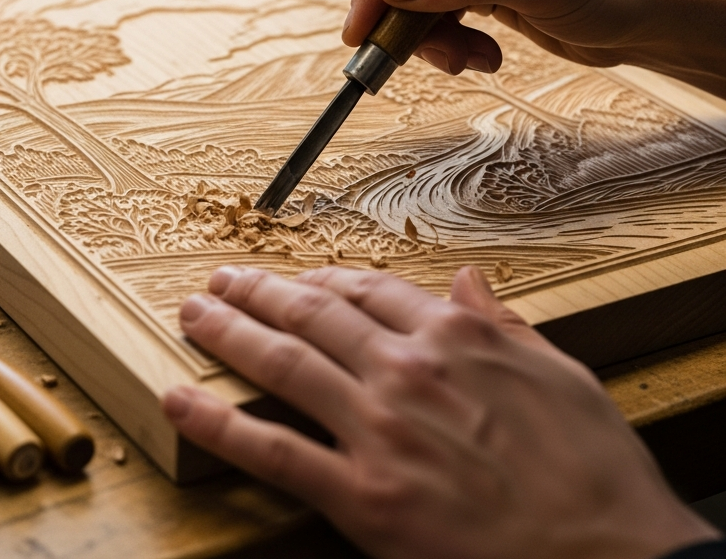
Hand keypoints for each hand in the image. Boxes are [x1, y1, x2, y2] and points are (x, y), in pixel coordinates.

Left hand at [163, 266, 716, 558]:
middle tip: (223, 280)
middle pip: (312, 313)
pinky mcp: (361, 496)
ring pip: (283, 363)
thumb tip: (467, 281)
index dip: (324, 280)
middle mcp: (406, 370)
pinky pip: (273, 451)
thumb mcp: (561, 373)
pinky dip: (219, 423)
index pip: (369, 290)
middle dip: (259, 291)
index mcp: (454, 337)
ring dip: (229, 331)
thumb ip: (503, 323)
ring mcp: (378, 430)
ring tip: (195, 313)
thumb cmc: (592, 472)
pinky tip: (181, 401)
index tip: (300, 277)